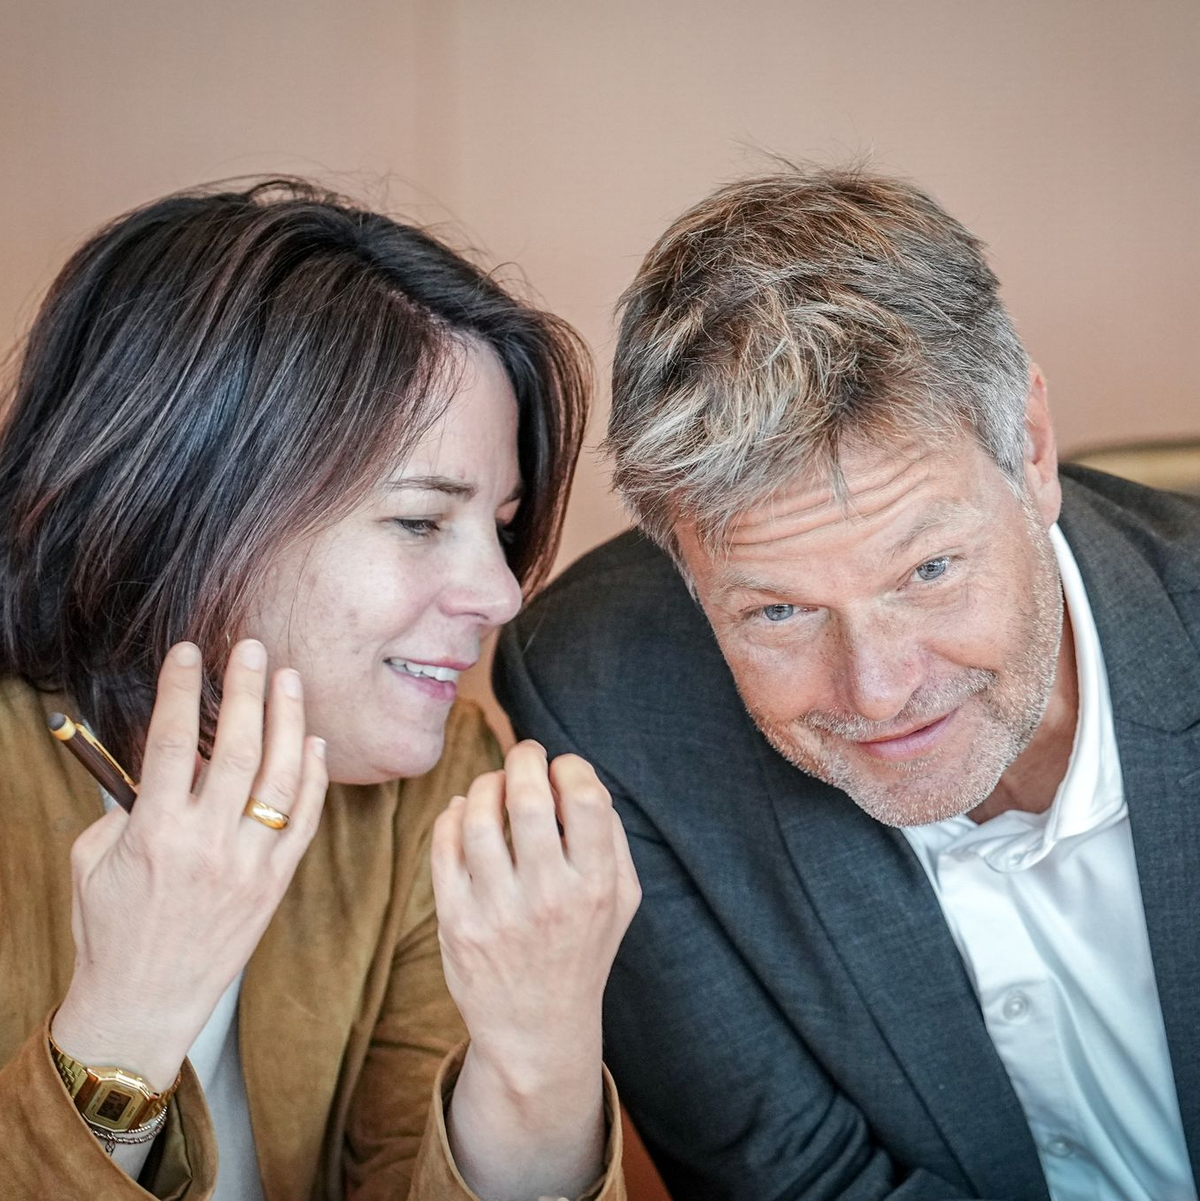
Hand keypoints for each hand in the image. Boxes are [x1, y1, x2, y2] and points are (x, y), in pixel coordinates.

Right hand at [51, 640, 326, 1090]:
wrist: (143, 1002)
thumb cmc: (110, 930)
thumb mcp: (95, 861)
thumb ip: (130, 806)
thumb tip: (171, 760)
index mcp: (154, 834)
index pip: (170, 743)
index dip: (182, 690)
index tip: (190, 652)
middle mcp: (207, 845)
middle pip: (235, 749)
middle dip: (246, 690)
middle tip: (253, 650)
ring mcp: (249, 865)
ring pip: (279, 777)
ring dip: (287, 722)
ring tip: (290, 679)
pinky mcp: (276, 884)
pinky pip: (304, 821)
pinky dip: (313, 778)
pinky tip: (314, 742)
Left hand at [431, 741, 639, 1198]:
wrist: (536, 1030)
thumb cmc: (583, 949)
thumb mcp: (621, 900)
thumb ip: (612, 836)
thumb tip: (580, 775)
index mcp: (595, 888)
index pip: (586, 800)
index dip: (571, 767)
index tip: (563, 768)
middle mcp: (547, 899)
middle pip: (528, 799)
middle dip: (524, 759)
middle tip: (525, 754)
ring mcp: (496, 912)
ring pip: (479, 818)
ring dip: (486, 783)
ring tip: (495, 783)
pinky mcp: (456, 922)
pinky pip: (444, 847)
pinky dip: (454, 815)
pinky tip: (467, 811)